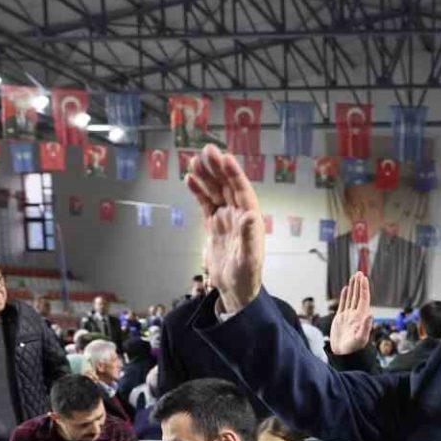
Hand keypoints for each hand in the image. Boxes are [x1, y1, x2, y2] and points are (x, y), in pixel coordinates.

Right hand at [185, 146, 264, 313]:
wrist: (234, 290)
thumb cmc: (246, 277)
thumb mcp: (248, 259)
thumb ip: (249, 237)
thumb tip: (251, 216)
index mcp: (250, 220)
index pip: (242, 191)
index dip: (234, 174)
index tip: (225, 157)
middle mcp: (238, 215)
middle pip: (227, 187)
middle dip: (217, 168)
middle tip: (206, 150)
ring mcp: (226, 219)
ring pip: (215, 192)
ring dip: (206, 176)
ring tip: (194, 160)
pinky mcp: (214, 226)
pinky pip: (206, 204)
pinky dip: (198, 192)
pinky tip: (190, 179)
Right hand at [331, 271, 373, 355]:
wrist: (343, 354)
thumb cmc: (354, 348)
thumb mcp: (361, 338)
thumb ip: (366, 326)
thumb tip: (370, 314)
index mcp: (361, 317)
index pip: (363, 299)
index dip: (363, 288)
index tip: (363, 278)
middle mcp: (356, 314)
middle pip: (358, 295)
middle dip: (359, 284)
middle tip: (359, 272)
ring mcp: (348, 316)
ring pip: (351, 298)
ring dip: (353, 287)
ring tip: (354, 277)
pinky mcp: (341, 319)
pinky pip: (343, 304)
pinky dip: (345, 296)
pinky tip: (346, 289)